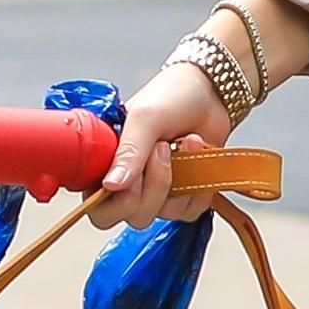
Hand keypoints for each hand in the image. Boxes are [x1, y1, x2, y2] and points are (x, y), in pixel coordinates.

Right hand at [99, 60, 235, 227]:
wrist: (209, 91)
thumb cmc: (170, 96)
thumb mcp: (144, 118)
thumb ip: (128, 152)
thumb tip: (112, 185)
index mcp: (105, 166)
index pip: (98, 209)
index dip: (117, 202)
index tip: (134, 175)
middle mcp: (129, 184)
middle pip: (134, 216)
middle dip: (155, 186)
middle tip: (162, 149)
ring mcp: (158, 192)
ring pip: (165, 214)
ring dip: (179, 179)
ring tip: (183, 143)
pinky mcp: (185, 195)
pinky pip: (191, 210)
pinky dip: (199, 186)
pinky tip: (196, 155)